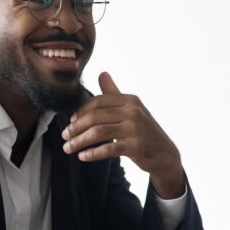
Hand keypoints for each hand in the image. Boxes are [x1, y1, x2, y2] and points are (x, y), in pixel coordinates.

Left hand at [61, 72, 184, 198]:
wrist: (164, 153)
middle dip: (76, 128)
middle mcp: (133, 112)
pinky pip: (108, 149)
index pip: (98, 102)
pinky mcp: (135, 146)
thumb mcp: (131, 109)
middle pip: (95, 117)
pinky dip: (93, 153)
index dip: (81, 112)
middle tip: (65, 137)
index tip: (71, 122)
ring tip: (68, 148)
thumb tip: (102, 73)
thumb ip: (114, 93)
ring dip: (79, 141)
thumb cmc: (144, 130)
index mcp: (130, 100)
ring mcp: (135, 129)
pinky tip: (83, 156)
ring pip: (98, 133)